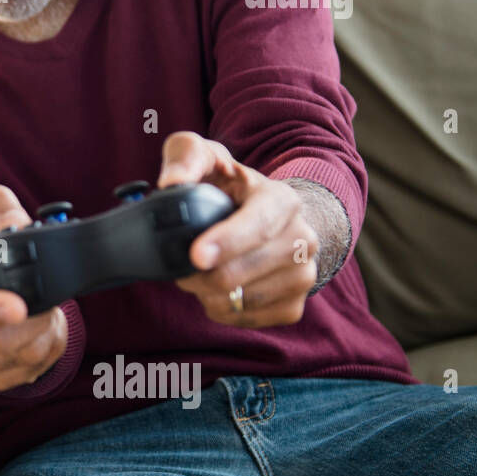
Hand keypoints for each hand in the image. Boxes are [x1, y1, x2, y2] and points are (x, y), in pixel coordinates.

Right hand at [0, 185, 68, 390]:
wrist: (2, 301)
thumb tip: (0, 203)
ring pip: (18, 357)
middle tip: (46, 300)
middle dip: (32, 321)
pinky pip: (29, 372)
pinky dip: (47, 351)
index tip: (18, 306)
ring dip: (43, 333)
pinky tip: (41, 333)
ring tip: (42, 312)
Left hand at [157, 131, 318, 327]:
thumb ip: (186, 158)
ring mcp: (303, 276)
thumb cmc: (231, 187)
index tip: (196, 255)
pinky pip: (243, 318)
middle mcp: (303, 239)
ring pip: (237, 300)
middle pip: (238, 272)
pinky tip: (218, 287)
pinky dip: (219, 308)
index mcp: (283, 200)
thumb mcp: (208, 157)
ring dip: (204, 291)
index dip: (226, 243)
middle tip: (180, 262)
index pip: (257, 226)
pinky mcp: (294, 306)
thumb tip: (172, 182)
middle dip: (196, 273)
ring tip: (201, 270)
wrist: (270, 217)